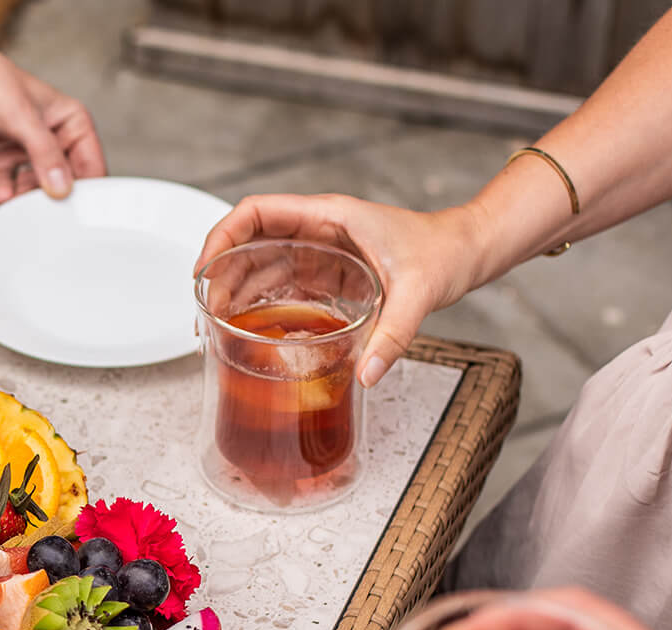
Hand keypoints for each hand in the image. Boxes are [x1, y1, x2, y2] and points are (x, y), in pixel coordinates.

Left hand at [0, 37, 103, 202]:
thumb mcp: (22, 116)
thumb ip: (45, 155)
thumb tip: (62, 190)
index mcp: (69, 123)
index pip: (91, 164)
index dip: (90, 189)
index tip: (82, 210)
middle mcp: (49, 142)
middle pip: (64, 185)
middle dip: (58, 201)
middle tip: (54, 217)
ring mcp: (22, 157)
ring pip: (35, 194)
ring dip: (29, 203)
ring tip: (24, 207)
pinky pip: (6, 193)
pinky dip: (5, 198)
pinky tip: (1, 193)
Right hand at [195, 195, 485, 385]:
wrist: (467, 250)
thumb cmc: (444, 252)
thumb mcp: (419, 293)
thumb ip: (393, 335)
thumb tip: (366, 373)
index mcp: (329, 217)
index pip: (257, 213)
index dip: (222, 237)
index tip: (204, 269)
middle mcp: (318, 229)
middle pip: (249, 242)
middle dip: (221, 273)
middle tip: (206, 312)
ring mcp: (321, 250)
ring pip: (262, 263)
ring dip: (236, 290)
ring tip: (217, 324)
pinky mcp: (328, 271)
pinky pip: (282, 282)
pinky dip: (260, 301)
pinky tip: (247, 325)